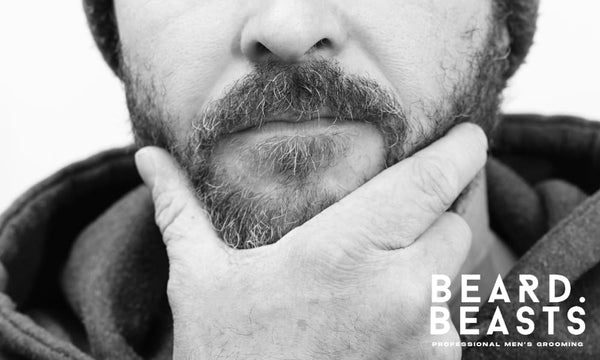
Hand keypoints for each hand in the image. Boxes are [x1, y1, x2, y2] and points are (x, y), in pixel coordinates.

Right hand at [135, 123, 486, 358]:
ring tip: (390, 265)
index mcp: (341, 252)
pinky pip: (452, 321)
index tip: (467, 135)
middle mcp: (397, 291)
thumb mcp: (199, 280)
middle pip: (454, 224)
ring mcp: (424, 338)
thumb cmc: (226, 357)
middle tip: (409, 207)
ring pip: (459, 274)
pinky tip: (389, 311)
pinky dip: (433, 305)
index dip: (457, 151)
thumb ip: (180, 211)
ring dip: (436, 260)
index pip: (426, 183)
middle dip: (437, 211)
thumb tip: (147, 158)